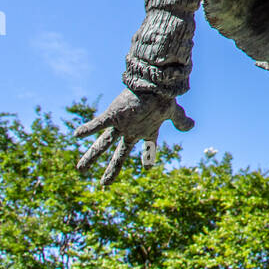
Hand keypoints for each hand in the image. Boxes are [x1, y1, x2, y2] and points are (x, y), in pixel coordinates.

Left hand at [73, 88, 195, 185]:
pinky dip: (88, 129)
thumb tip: (191, 125)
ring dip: (92, 155)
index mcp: (146, 130)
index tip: (147, 168)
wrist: (154, 83)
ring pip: (104, 143)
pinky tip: (76, 134)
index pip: (148, 147)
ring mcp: (121, 124)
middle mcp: (131, 130)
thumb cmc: (163, 96)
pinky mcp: (112, 115)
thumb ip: (180, 120)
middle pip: (120, 153)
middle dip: (112, 169)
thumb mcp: (173, 112)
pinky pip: (98, 123)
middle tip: (103, 184)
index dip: (148, 157)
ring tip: (80, 169)